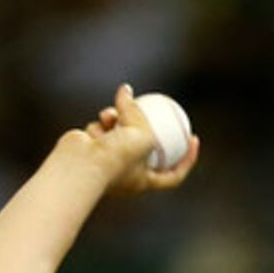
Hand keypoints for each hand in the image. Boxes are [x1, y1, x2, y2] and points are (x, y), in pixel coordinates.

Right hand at [65, 84, 199, 196]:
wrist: (79, 165)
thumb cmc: (115, 157)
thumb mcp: (141, 132)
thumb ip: (137, 112)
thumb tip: (125, 91)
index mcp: (144, 181)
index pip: (173, 175)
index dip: (187, 159)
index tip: (193, 138)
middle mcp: (127, 175)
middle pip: (145, 147)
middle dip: (146, 126)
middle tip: (151, 108)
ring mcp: (109, 163)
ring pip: (121, 133)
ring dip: (119, 119)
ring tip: (113, 115)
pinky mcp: (93, 151)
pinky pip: (104, 130)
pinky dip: (103, 124)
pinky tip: (101, 121)